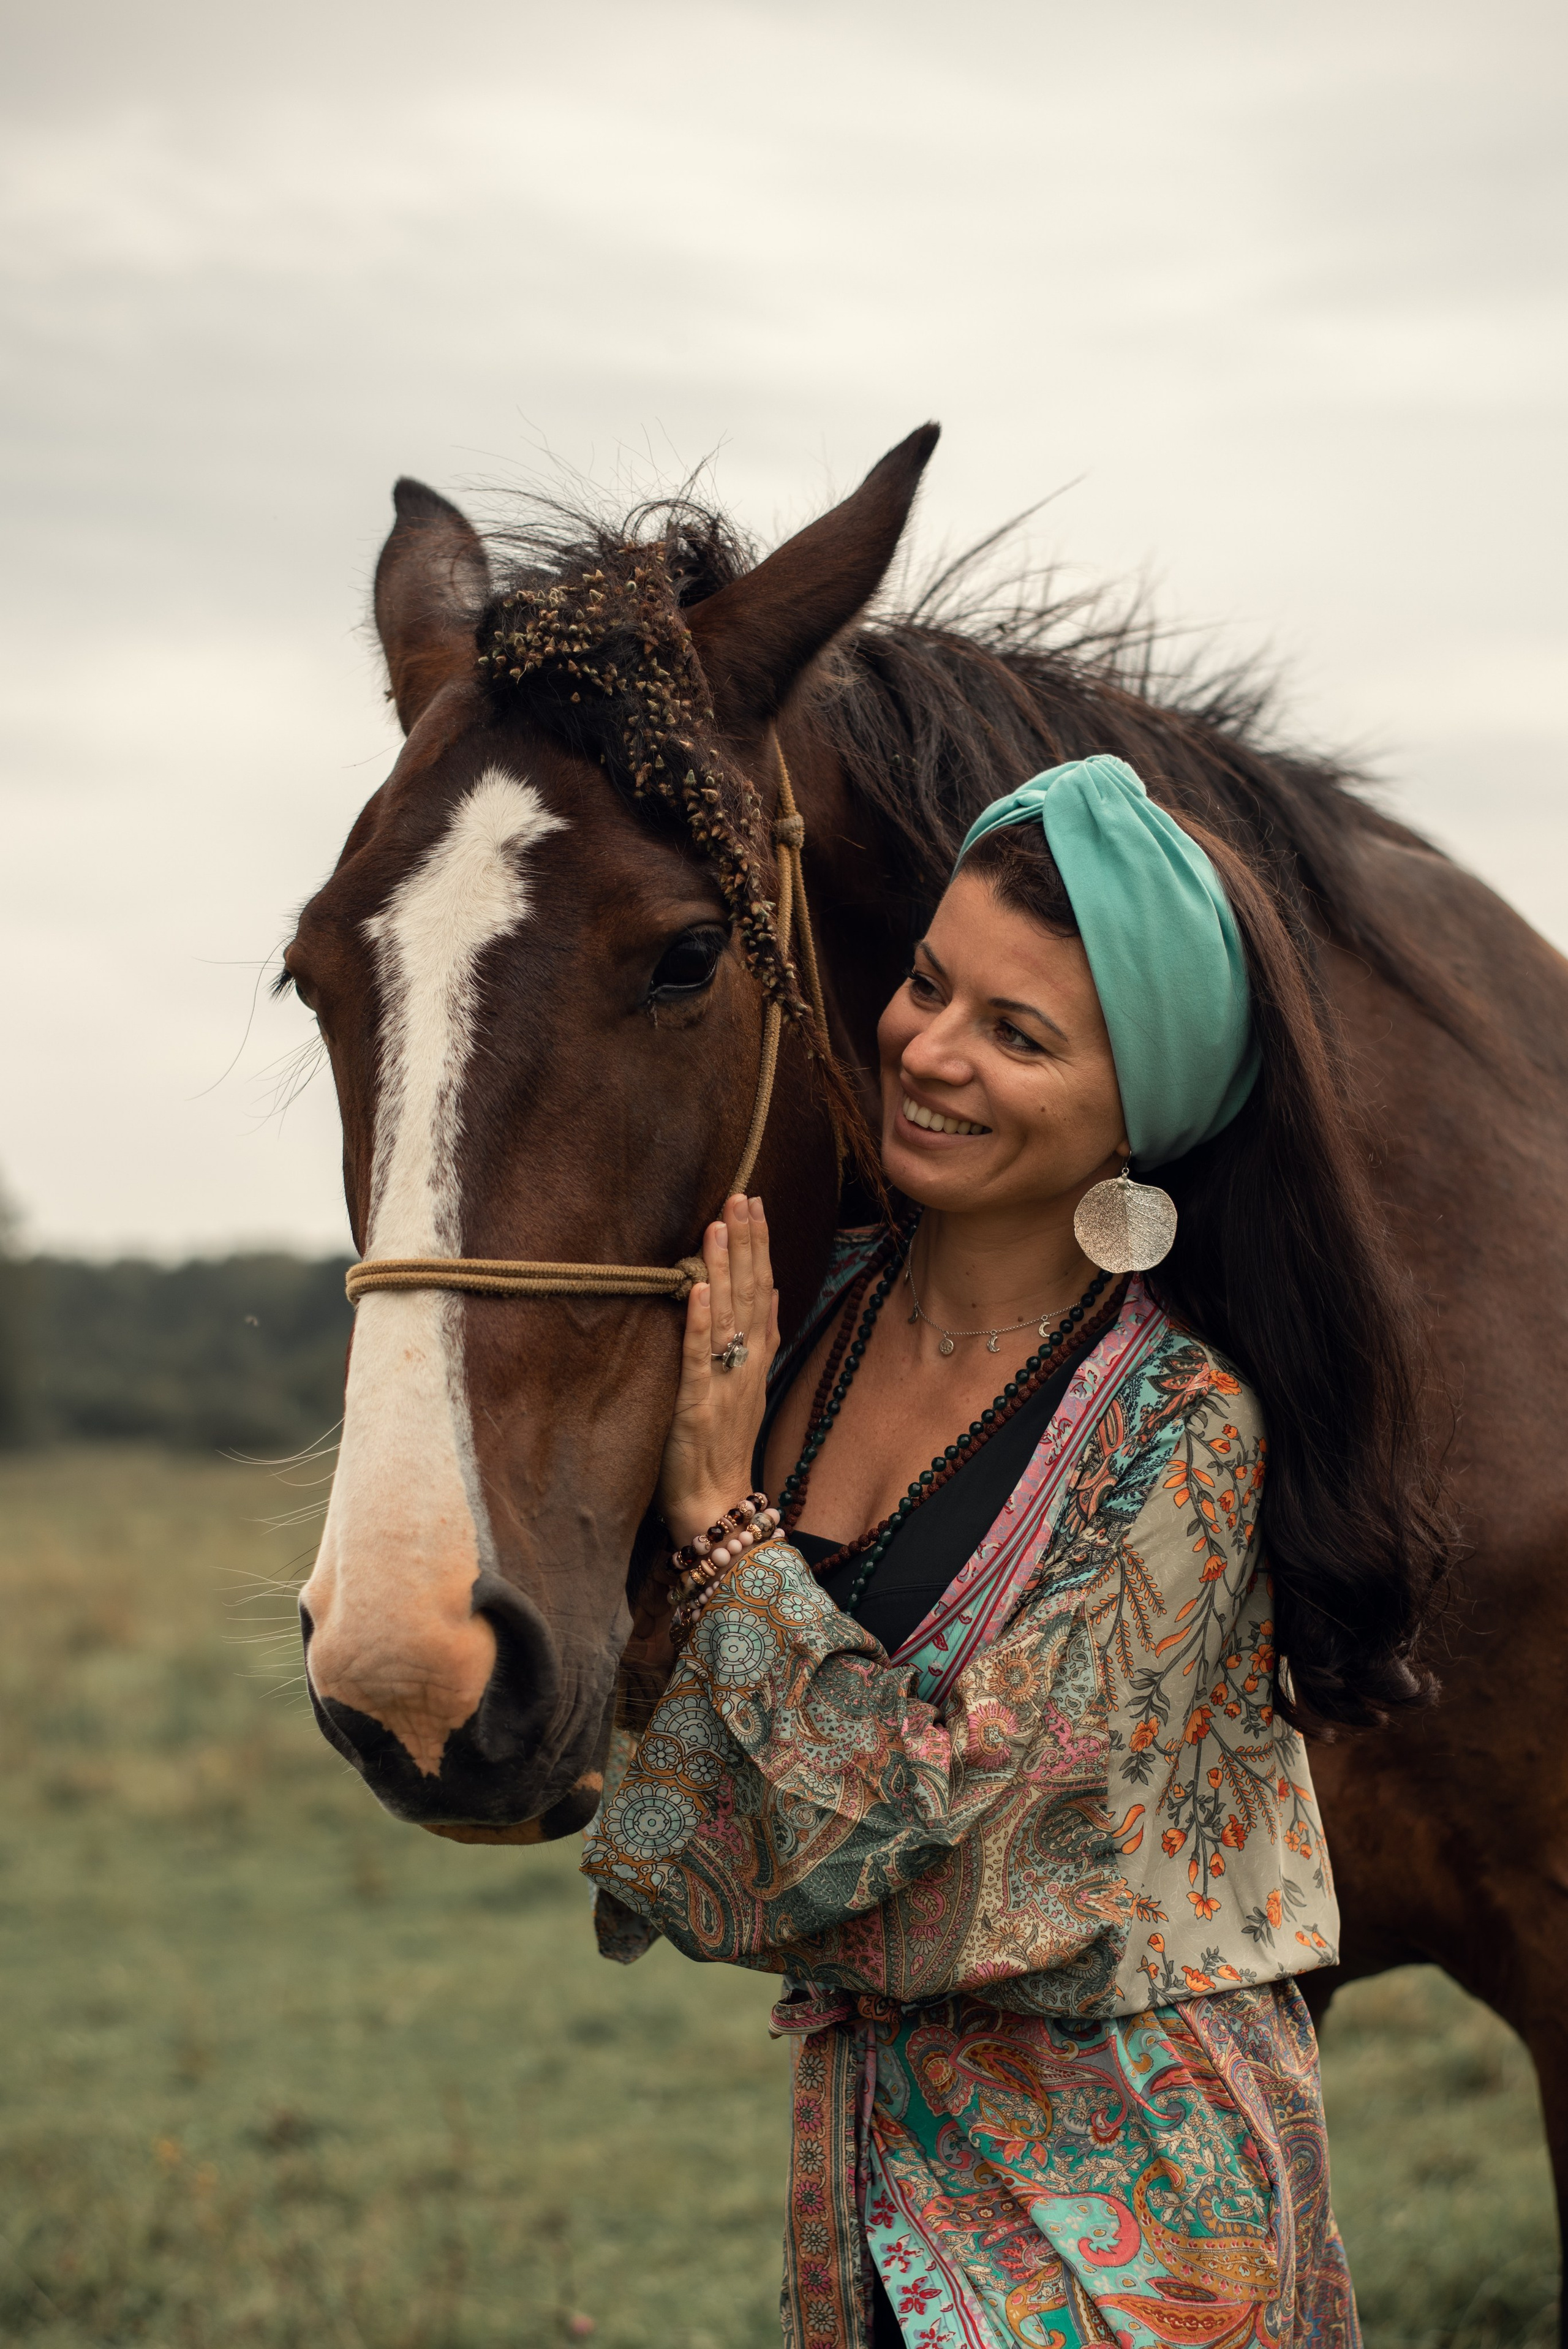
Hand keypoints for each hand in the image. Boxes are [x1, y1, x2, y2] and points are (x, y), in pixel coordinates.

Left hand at [656, 1194, 779, 1548]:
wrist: (717, 1504)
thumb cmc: (722, 1447)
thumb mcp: (749, 1387)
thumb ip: (762, 1341)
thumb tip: (771, 1293)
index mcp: (756, 1358)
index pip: (763, 1288)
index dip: (759, 1245)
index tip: (754, 1201)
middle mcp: (746, 1365)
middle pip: (751, 1292)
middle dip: (745, 1242)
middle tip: (739, 1194)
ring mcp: (724, 1384)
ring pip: (728, 1317)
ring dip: (723, 1269)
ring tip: (719, 1224)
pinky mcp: (696, 1406)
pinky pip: (699, 1359)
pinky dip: (700, 1324)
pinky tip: (697, 1290)